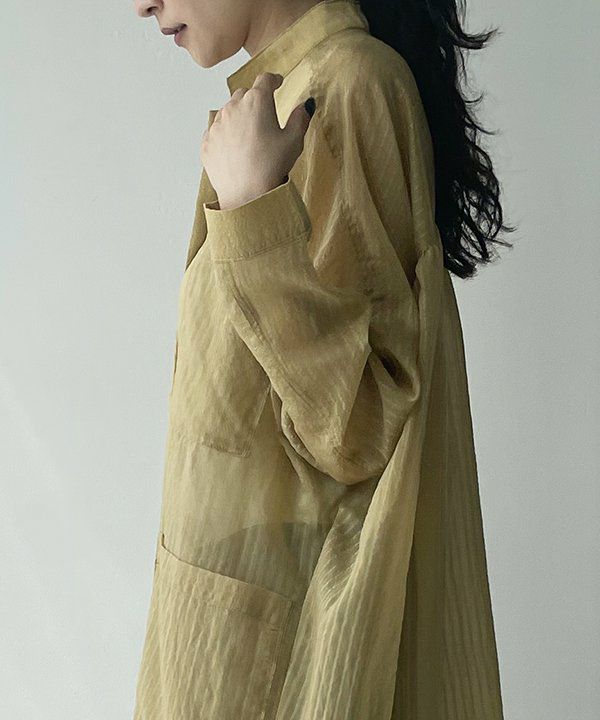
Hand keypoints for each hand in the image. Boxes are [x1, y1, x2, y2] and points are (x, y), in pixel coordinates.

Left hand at [201, 72, 313, 209]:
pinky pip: (216, 131)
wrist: (245, 196)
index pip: (265, 79)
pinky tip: (236, 148)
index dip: (273, 80)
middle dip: (254, 99)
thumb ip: (300, 118)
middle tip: (264, 115)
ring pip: (228, 111)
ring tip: (249, 135)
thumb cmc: (271, 167)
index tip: (277, 83)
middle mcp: (233, 107)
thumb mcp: (294, 141)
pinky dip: (226, 134)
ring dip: (238, 116)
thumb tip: (305, 105)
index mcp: (257, 101)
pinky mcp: (207, 142)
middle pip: (244, 93)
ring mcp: (216, 125)